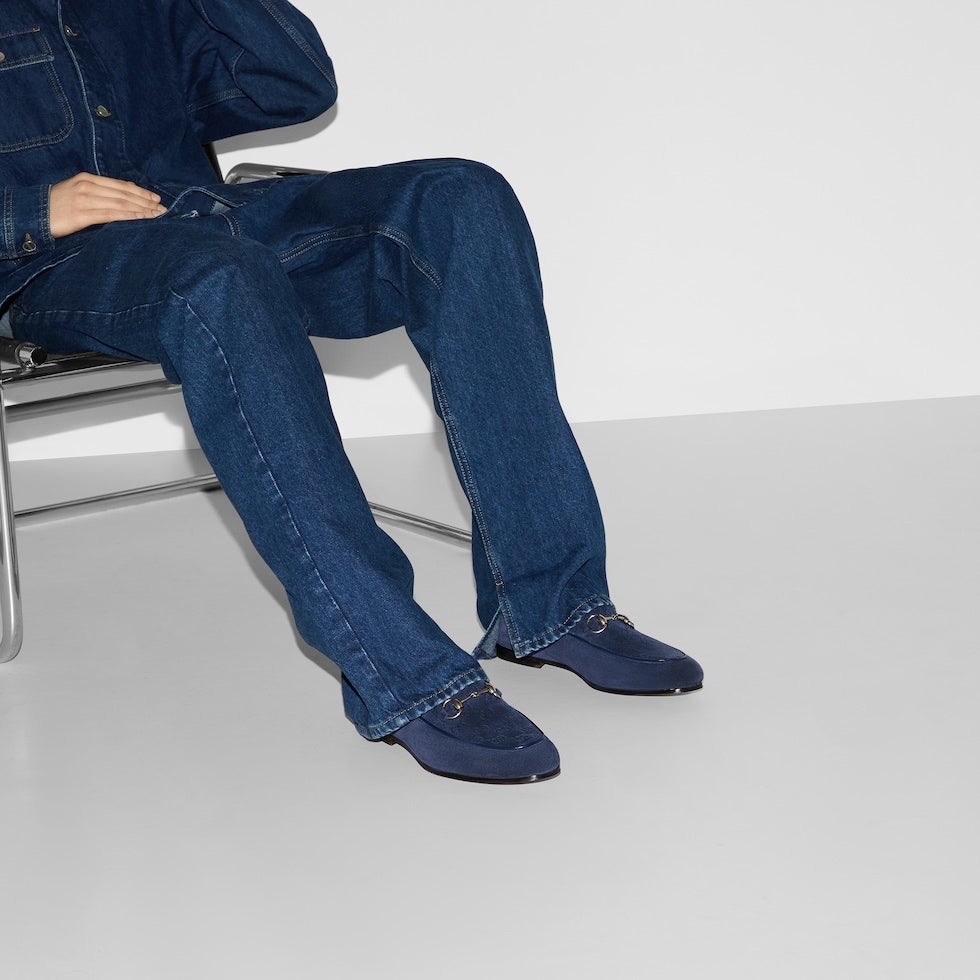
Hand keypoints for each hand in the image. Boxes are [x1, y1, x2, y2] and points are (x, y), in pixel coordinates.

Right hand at [48, 173, 166, 237]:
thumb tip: (119, 201)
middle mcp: (89, 186)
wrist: (33, 214)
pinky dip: (129, 216)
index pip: (120, 185)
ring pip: (121, 203)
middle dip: (147, 201)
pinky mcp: (83, 214)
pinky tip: (142, 219)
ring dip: (143, 210)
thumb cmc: (56, 206)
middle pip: (124, 193)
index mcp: (88, 179)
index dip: (140, 192)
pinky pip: (111, 215)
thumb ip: (97, 195)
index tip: (156, 198)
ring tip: (158, 216)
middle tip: (164, 209)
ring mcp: (86, 199)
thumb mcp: (76, 193)